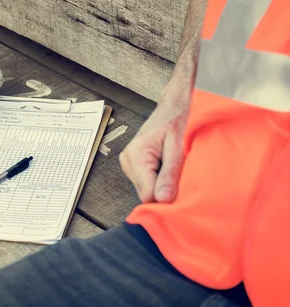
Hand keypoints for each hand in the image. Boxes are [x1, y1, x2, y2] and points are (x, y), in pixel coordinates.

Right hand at [119, 88, 190, 202]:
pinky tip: (164, 165)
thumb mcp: (178, 147)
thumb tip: (163, 199)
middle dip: (162, 189)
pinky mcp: (131, 165)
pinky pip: (145, 182)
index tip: (180, 189)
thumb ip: (170, 173)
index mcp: (136, 156)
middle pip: (145, 194)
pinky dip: (157, 178)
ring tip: (170, 165)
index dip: (164, 196)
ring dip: (160, 183)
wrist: (172, 106)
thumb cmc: (176, 121)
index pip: (147, 195)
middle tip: (177, 173)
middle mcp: (127, 161)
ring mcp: (127, 163)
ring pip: (145, 189)